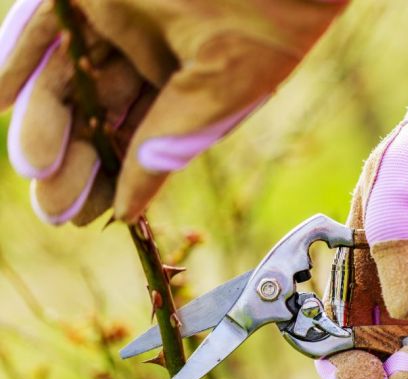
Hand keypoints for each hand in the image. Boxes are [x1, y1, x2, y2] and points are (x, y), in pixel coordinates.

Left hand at [0, 0, 346, 224]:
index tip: (93, 216)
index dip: (117, 178)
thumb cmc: (268, 20)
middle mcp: (151, 50)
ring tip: (34, 169)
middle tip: (55, 207)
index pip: (143, 137)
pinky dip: (17, 58)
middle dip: (76, 161)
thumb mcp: (221, 92)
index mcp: (192, 81)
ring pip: (68, 76)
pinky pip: (42, 23)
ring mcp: (118, 15)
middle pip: (100, 114)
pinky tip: (0, 99)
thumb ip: (171, 144)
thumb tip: (131, 207)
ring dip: (44, 122)